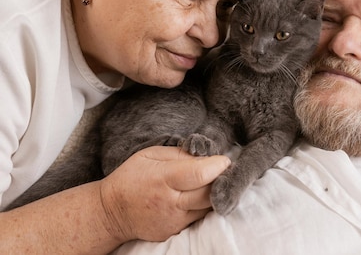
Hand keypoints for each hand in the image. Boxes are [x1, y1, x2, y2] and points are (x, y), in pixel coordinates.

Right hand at [98, 146, 230, 242]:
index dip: (218, 166)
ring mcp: (174, 220)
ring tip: (213, 181)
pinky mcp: (175, 231)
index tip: (224, 160)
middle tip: (223, 170)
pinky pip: (199, 217)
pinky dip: (205, 206)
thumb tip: (206, 156)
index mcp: (163, 178)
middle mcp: (170, 202)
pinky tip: (200, 195)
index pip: (201, 174)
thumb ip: (179, 153)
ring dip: (216, 194)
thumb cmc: (131, 177)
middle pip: (210, 193)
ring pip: (209, 207)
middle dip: (222, 180)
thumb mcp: (150, 155)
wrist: (111, 213)